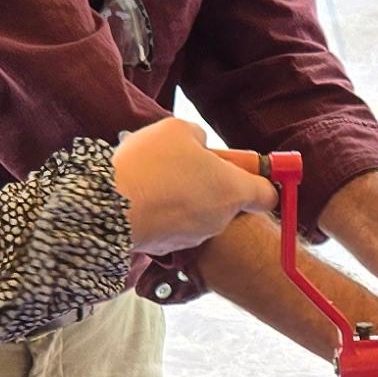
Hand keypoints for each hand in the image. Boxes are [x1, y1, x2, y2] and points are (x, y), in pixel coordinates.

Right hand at [112, 116, 270, 252]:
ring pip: (198, 210)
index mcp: (233, 190)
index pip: (267, 194)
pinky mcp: (169, 246)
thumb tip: (200, 146)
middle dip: (210, 180)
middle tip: (184, 162)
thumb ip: (199, 137)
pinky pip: (174, 224)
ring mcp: (194, 236)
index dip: (260, 178)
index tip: (247, 167)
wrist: (109, 207)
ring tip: (155, 177)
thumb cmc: (151, 165)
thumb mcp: (178, 129)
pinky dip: (164, 211)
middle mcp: (220, 219)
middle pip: (227, 198)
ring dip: (184, 194)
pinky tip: (143, 196)